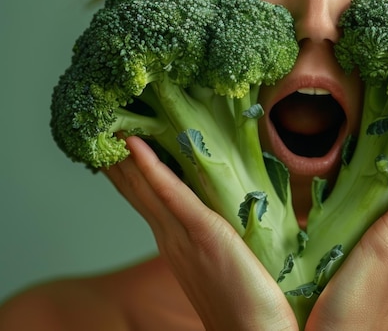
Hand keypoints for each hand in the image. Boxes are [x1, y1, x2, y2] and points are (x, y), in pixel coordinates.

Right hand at [105, 136, 297, 330]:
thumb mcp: (227, 254)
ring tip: (109, 123)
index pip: (147, 195)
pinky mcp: (205, 234)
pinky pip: (172, 195)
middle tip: (102, 123)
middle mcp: (172, 236)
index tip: (118, 138)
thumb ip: (219, 228)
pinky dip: (151, 170)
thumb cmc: (248, 300)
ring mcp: (184, 236)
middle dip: (119, 156)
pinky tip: (135, 146)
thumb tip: (226, 201)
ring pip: (146, 187)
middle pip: (137, 188)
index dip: (131, 167)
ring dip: (126, 155)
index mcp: (178, 239)